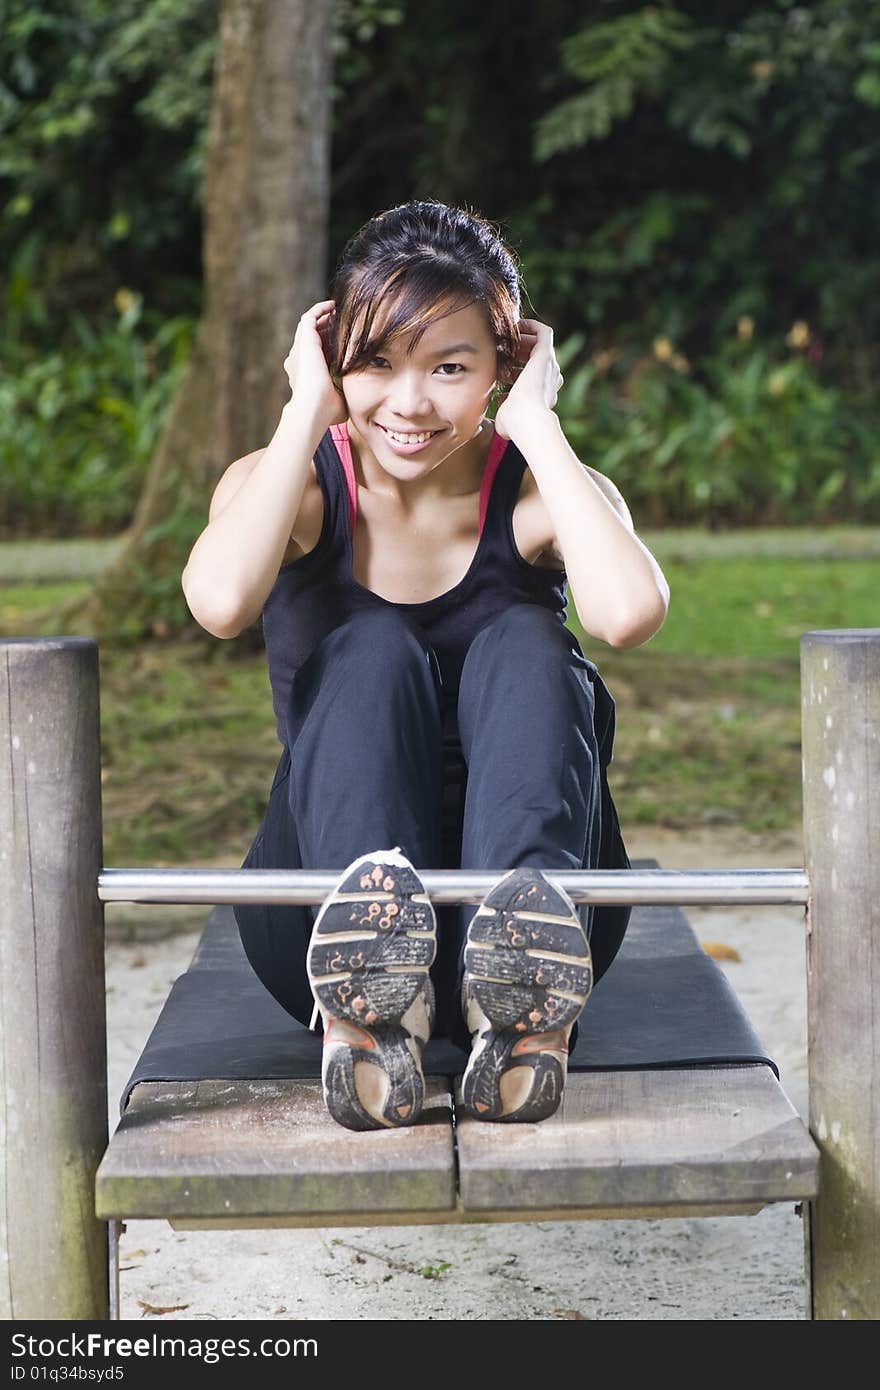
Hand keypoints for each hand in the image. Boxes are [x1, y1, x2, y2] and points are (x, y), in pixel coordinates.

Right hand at [283, 300, 346, 426]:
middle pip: (313, 339)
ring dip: (324, 318)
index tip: (345, 342)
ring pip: (310, 327)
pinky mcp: (304, 340)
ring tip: (338, 311)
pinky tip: (333, 306)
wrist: (312, 409)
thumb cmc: (326, 412)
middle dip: (327, 330)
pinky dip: (320, 310)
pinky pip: (309, 318)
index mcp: (306, 375)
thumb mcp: (340, 402)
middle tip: (343, 323)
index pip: (317, 356)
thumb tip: (363, 402)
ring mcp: (300, 350)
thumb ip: (347, 397)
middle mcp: (299, 361)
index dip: (330, 347)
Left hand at [493, 318, 563, 441]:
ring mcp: (550, 366)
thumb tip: (499, 408)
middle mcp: (550, 378)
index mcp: (543, 394)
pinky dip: (531, 326)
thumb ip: (504, 412)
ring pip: (540, 344)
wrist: (527, 419)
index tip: (501, 372)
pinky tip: (516, 325)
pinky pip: (544, 332)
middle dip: (518, 354)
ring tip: (505, 340)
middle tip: (502, 354)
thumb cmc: (516, 424)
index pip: (532, 377)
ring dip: (523, 340)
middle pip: (537, 359)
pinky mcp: (546, 354)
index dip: (516, 371)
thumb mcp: (507, 417)